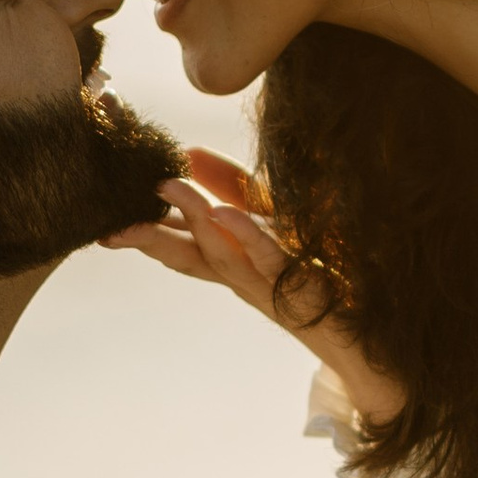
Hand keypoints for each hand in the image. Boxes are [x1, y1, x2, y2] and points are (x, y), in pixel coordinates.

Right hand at [99, 152, 407, 423]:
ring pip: (221, 256)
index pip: (179, 244)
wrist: (374, 327)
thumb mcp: (276, 216)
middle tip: (111, 224)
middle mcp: (244, 278)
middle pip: (187, 256)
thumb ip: (234, 185)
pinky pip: (271, 259)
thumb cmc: (325, 266)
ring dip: (193, 222)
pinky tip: (225, 215)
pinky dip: (246, 236)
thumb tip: (190, 151)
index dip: (143, 229)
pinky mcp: (303, 286)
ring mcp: (272, 285)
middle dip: (149, 237)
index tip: (103, 217)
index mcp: (233, 260)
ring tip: (168, 190)